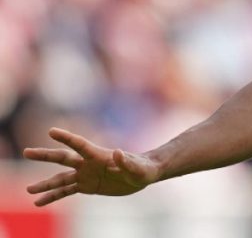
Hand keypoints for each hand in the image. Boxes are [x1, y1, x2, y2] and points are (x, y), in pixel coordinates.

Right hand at [23, 128, 160, 205]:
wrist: (143, 175)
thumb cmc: (143, 169)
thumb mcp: (138, 168)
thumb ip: (127, 161)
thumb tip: (117, 152)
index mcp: (99, 155)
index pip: (80, 144)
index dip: (67, 137)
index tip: (51, 131)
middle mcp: (88, 164)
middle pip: (63, 158)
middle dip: (45, 155)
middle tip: (26, 152)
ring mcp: (86, 175)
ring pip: (61, 178)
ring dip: (45, 184)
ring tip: (29, 190)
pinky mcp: (87, 186)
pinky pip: (66, 192)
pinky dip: (52, 197)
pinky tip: (38, 202)